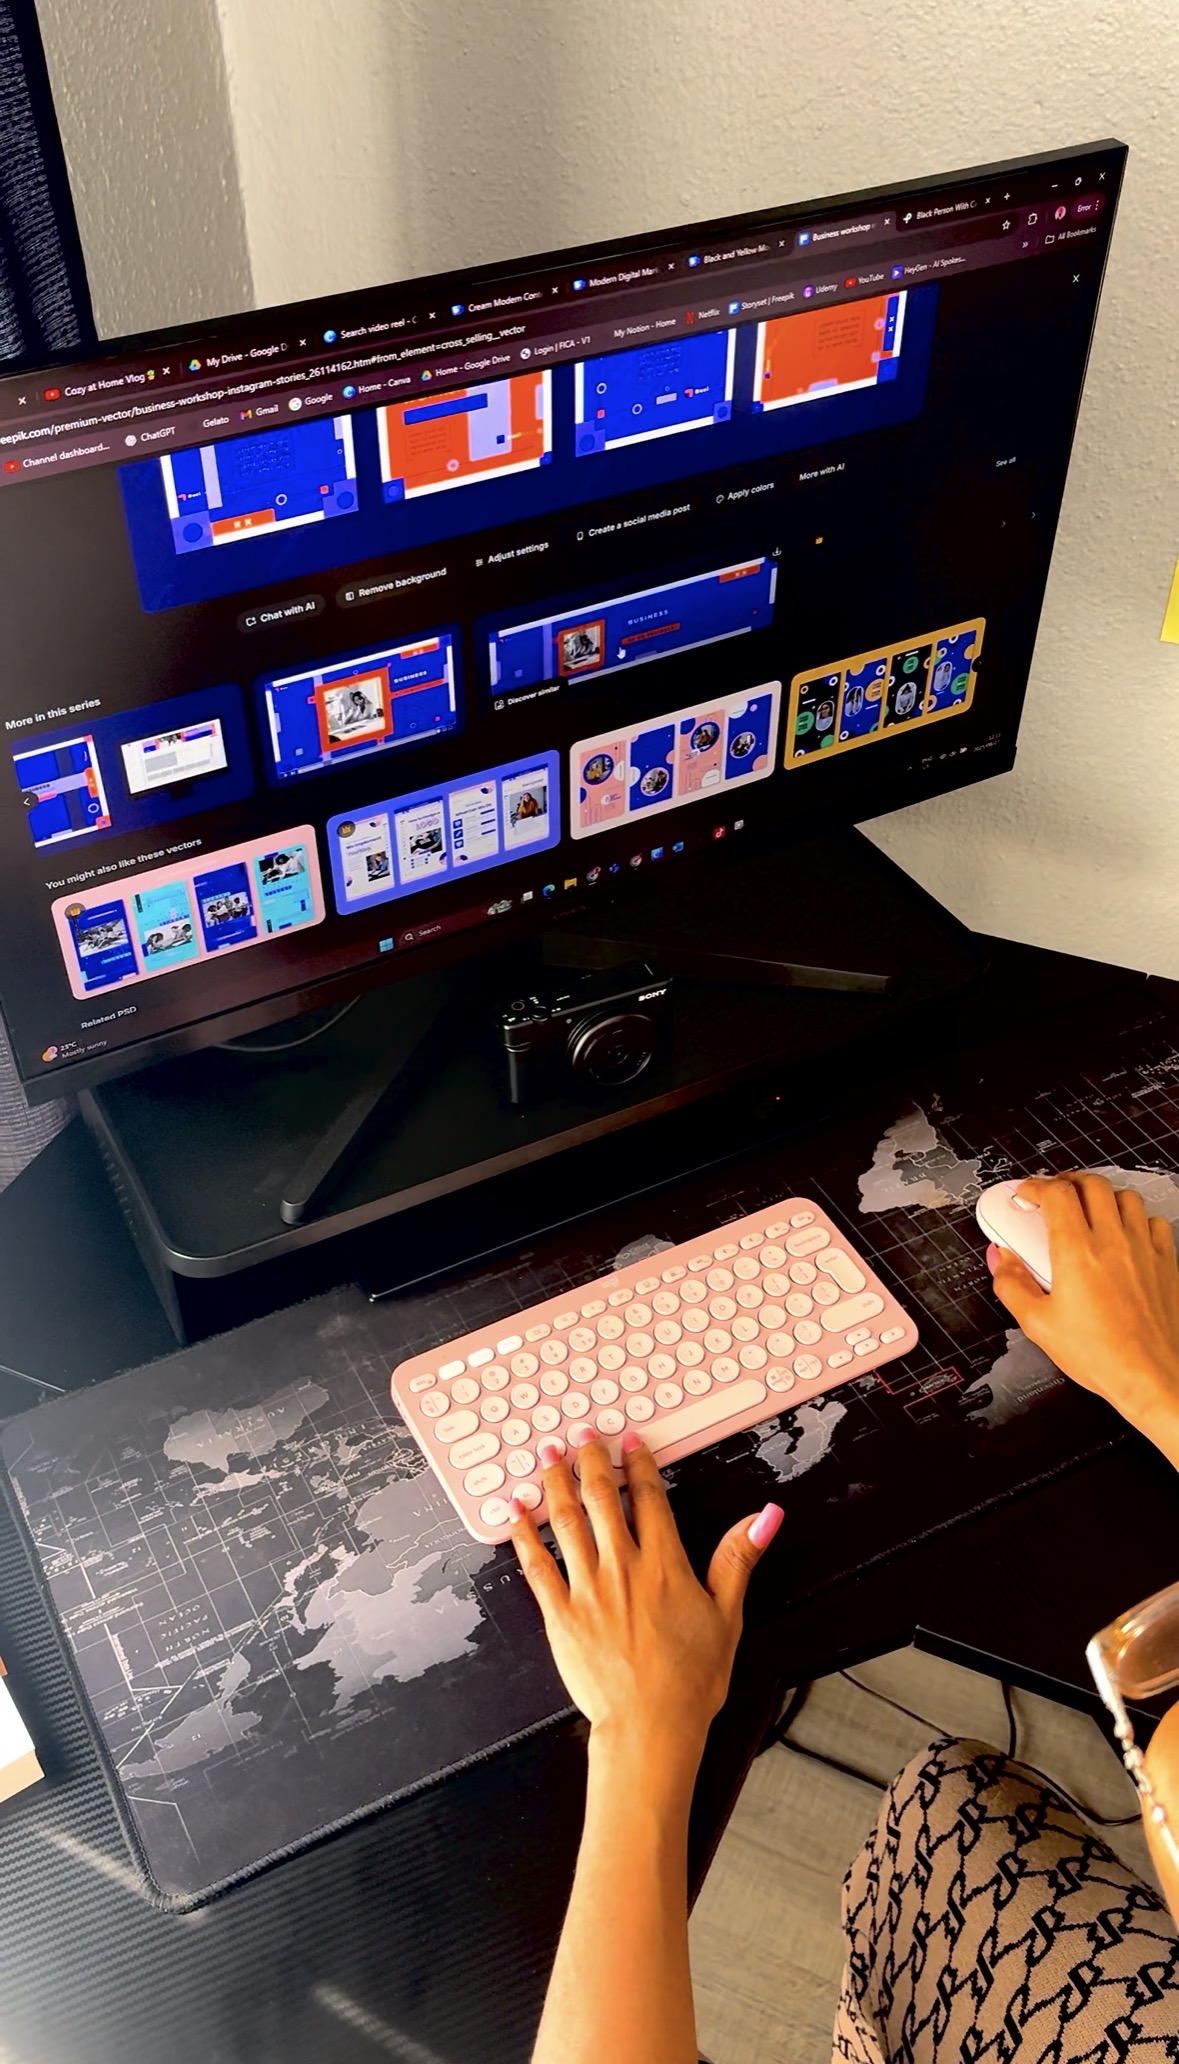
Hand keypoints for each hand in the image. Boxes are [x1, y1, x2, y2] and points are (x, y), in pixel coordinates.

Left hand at [510, 1430, 782, 1769]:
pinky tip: (515, 1511)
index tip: (630, 1441)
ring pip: (566, 1520)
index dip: (639, 1463)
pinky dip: (524, 1533)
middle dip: (590, 1460)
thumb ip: (738, 1560)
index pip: (649, 1497)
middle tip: (582, 1436)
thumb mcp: (728, 1617)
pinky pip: (536, 1564)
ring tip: (548, 1456)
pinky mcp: (560, 1615)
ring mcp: (588, 1588)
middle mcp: (623, 1567)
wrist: (650, 1728)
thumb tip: (764, 1519)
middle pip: (602, 1497)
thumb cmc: (689, 1681)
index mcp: (664, 1564)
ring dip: (555, 1483)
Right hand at [989, 1173, 1178, 1461]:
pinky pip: (1155, 1222)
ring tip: (1089, 1210)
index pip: (1055, 1194)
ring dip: (1102, 1196)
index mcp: (1076, 1252)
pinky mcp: (1167, 1262)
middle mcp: (1112, 1242)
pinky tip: (1127, 1234)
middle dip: (1067, 1182)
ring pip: (1125, 1197)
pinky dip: (1137, 1219)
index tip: (1026, 1195)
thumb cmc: (1100, 1355)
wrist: (1151, 1377)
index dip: (1035, 1186)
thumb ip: (1012, 1285)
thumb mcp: (1038, 1325)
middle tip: (1054, 1195)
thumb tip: (1003, 1259)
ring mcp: (1144, 1249)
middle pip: (1091, 1184)